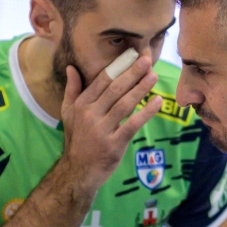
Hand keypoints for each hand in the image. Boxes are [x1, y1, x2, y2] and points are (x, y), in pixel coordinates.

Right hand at [60, 54, 161, 190]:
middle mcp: (90, 115)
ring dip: (141, 89)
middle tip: (147, 60)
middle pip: (115, 89)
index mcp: (81, 104)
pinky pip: (132, 124)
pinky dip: (146, 113)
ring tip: (154, 76)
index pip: (102, 80)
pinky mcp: (114, 144)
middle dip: (132, 73)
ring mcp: (102, 130)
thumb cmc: (76, 139)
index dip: (118, 66)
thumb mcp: (68, 113)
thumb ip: (71, 90)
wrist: (78, 171)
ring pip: (125, 104)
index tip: (132, 55)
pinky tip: (158, 102)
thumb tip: (71, 67)